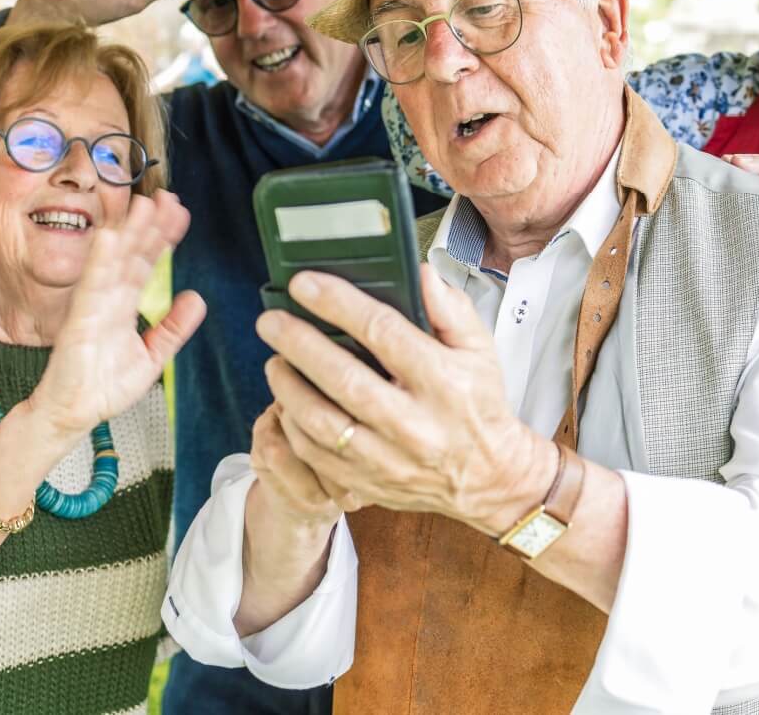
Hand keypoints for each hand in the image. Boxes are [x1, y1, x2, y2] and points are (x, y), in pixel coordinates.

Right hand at [27, 191, 206, 440]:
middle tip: (166, 197)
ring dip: (128, 232)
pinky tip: (109, 236)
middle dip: (149, 225)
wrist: (73, 414)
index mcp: (124, 305)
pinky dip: (100, 260)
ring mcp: (93, 306)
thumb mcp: (152, 355)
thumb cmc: (103, 386)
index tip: (180, 213)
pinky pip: (91, 286)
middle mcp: (109, 299)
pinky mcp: (79, 320)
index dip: (162, 238)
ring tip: (144, 205)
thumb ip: (173, 327)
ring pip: (114, 262)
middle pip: (132, 254)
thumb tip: (196, 297)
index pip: (146, 263)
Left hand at [254, 264, 549, 534]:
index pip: (384, 333)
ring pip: (322, 422)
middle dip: (299, 344)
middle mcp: (414, 422)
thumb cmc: (478, 405)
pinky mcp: (369, 483)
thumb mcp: (480, 350)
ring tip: (275, 360)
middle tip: (271, 321)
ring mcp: (389, 458)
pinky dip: (294, 427)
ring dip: (289, 387)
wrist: (487, 477)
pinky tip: (287, 402)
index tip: (305, 284)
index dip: (339, 304)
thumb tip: (421, 274)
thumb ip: (451, 309)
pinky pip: (316, 457)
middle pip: (344, 378)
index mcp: (443, 381)